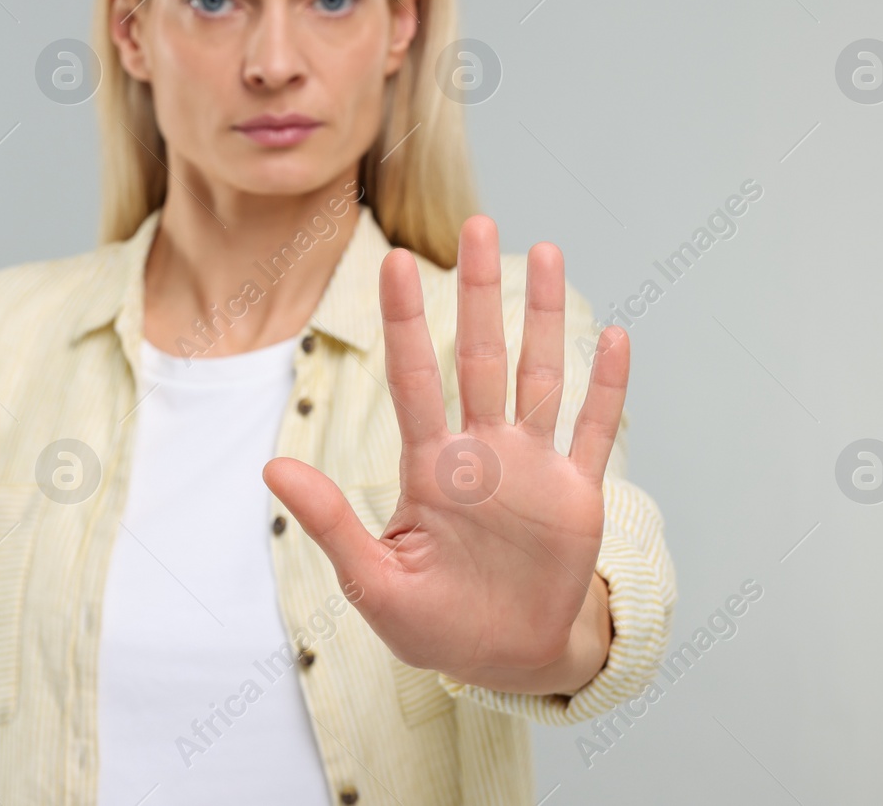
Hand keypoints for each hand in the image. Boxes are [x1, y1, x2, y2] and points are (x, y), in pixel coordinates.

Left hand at [263, 215, 628, 694]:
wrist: (505, 659)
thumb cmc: (434, 623)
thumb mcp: (372, 582)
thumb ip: (330, 523)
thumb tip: (270, 469)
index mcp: (430, 469)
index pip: (413, 377)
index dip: (404, 320)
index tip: (392, 260)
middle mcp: (482, 453)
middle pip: (479, 356)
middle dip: (477, 290)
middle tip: (476, 222)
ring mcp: (533, 469)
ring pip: (539, 374)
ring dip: (543, 316)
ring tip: (543, 251)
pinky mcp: (577, 496)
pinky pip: (594, 430)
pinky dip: (607, 386)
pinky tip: (612, 335)